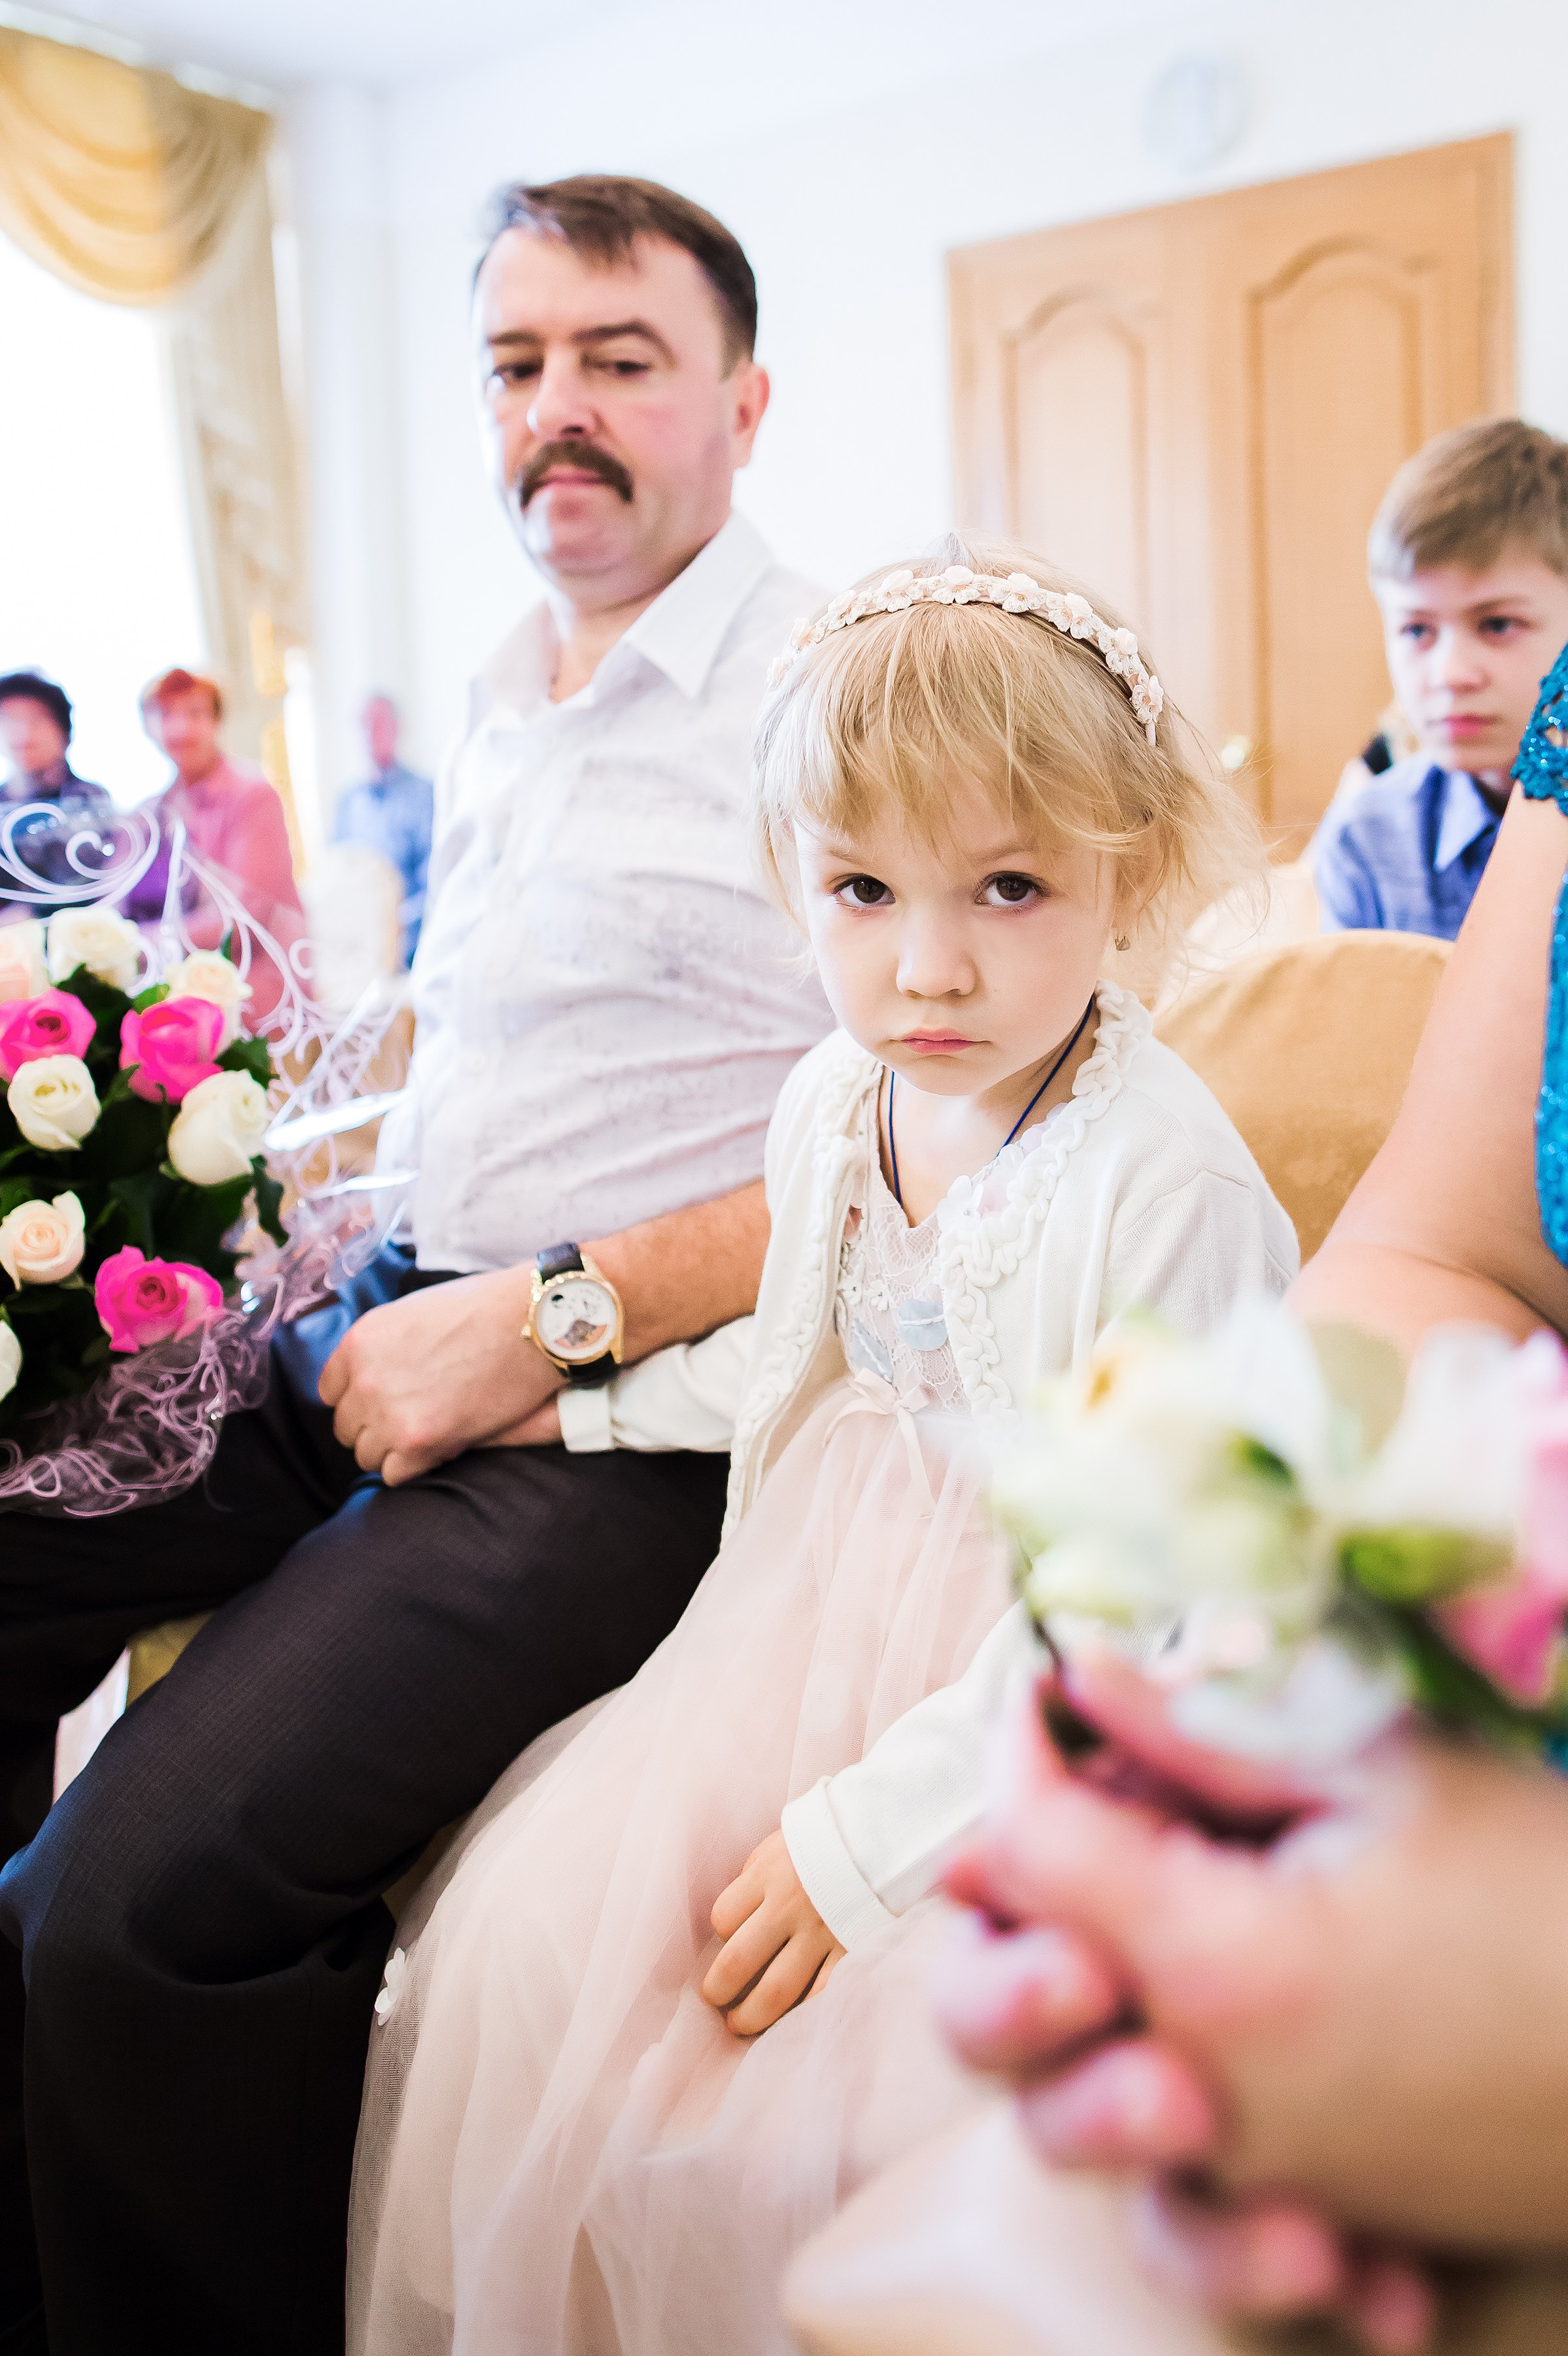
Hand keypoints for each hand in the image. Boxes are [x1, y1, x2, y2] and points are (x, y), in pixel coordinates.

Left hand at [318, 1265, 560, 1483]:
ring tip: (429, 1435)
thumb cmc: (484, 1309)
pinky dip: (414, 1467)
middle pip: (346, 1427)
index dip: (358, 1400)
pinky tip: (441, 1448)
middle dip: (375, 1427)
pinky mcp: (418, 1439)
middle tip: (411, 1422)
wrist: (530, 1322)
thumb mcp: (412, 1313)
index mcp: (360, 1341)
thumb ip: (383, 1348)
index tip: (382, 1403)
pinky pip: (393, 1474)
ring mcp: (388, 1411)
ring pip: (366, 1455)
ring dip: (394, 1450)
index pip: (330, 1391)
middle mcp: (365, 1378)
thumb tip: (374, 1377)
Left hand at [702, 1830, 844, 2036]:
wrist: (885, 1836)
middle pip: (738, 1961)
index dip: (722, 1934)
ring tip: (740, 2024)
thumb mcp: (781, 1845)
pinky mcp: (851, 1949)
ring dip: (751, 2016)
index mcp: (768, 1873)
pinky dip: (800, 2014)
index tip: (729, 1941)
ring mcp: (822, 1932)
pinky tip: (787, 2021)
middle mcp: (790, 1905)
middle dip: (718, 1989)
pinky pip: (820, 1994)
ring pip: (776, 1990)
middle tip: (715, 2000)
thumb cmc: (826, 1841)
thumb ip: (755, 1878)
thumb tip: (733, 1920)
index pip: (724, 1917)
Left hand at [932, 1666, 1567, 2251]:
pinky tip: (1239, 2114)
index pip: (1028, 1847)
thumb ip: (1206, 1732)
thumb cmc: (1552, 1893)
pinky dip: (1205, 2198)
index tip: (1057, 1704)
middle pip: (996, 2021)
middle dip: (1006, 1915)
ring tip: (1132, 1981)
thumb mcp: (1379, 1773)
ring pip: (1073, 2137)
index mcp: (1217, 1961)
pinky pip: (1205, 2231)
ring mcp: (1259, 2171)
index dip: (1026, 1755)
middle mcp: (1210, 2091)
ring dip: (1072, 2049)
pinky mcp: (1320, 2213)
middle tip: (1076, 1844)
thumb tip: (1083, 1671)